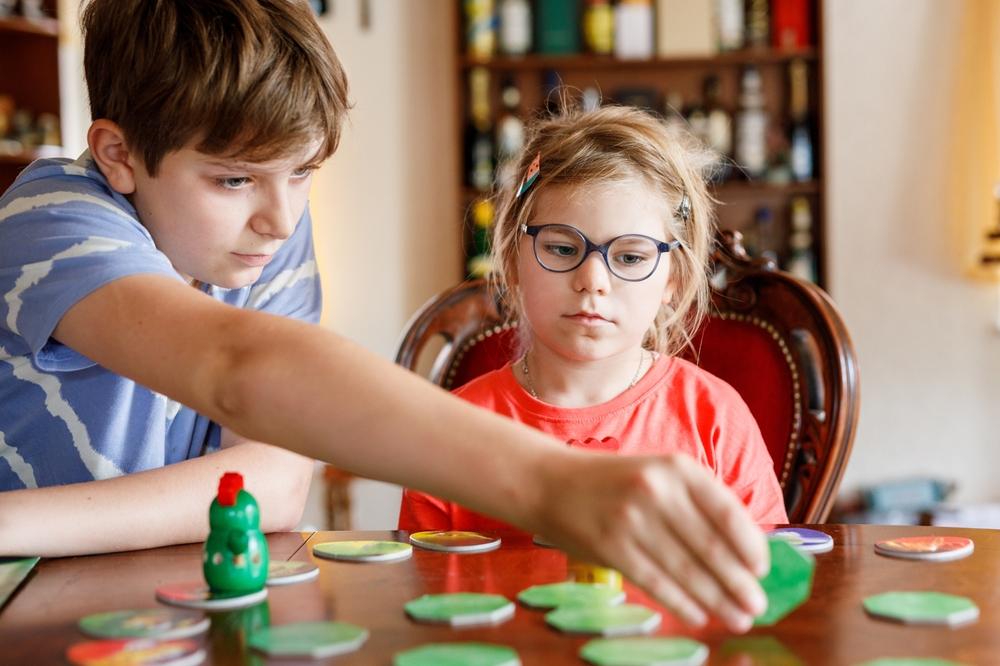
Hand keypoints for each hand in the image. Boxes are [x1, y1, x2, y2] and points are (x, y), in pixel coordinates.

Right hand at [534, 451, 768, 632]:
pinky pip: (656, 582)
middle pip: (710, 547)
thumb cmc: (613, 483)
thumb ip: (695, 506)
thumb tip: (742, 553)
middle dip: (739, 582)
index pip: (727, 511)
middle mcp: (657, 490)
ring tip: (738, 617)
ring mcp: (631, 519)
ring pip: (686, 570)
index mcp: (677, 468)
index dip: (751, 546)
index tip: (763, 570)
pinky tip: (699, 615)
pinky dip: (682, 602)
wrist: (549, 482)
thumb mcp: (658, 476)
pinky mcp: (610, 547)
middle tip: (758, 605)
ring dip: (717, 600)